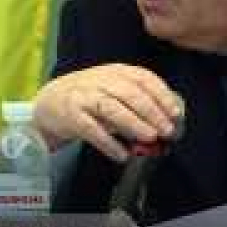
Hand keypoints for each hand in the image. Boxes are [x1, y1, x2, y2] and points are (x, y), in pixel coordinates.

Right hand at [33, 64, 183, 161]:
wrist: (51, 101)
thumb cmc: (91, 97)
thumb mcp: (115, 90)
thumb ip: (139, 101)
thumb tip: (168, 119)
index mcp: (117, 71)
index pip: (143, 78)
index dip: (161, 95)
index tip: (175, 112)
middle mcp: (100, 80)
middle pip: (130, 93)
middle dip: (152, 112)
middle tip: (167, 130)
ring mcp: (84, 96)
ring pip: (111, 108)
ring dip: (133, 124)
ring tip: (150, 138)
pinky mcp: (71, 115)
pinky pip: (91, 130)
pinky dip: (108, 143)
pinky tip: (122, 154)